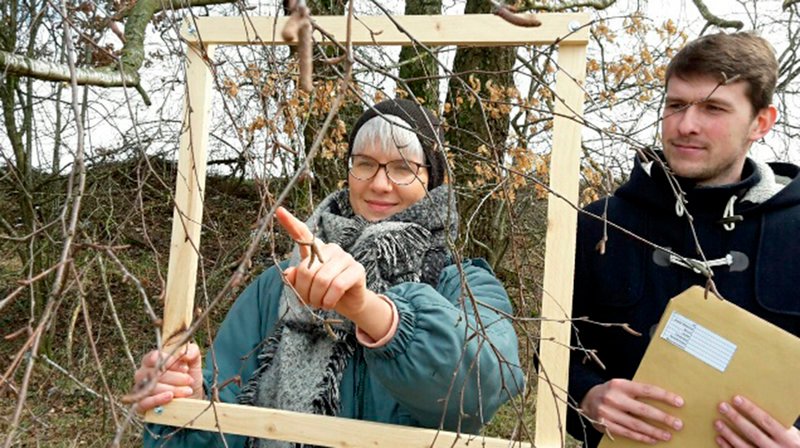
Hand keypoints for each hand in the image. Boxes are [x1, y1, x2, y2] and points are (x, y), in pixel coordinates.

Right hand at [130, 343, 202, 413]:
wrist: (191, 398)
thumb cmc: (188, 376)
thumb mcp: (194, 362)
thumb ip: (192, 351)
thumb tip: (183, 353)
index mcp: (151, 360)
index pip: (154, 357)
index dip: (170, 362)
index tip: (185, 368)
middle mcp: (142, 374)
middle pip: (154, 374)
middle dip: (175, 377)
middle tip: (189, 380)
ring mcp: (140, 390)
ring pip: (152, 388)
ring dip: (172, 389)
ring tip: (188, 390)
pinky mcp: (141, 405)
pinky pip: (144, 403)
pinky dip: (158, 399)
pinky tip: (170, 397)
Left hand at [275, 207, 392, 340]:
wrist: (348, 303)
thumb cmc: (324, 292)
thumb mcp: (306, 287)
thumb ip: (295, 279)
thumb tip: (289, 273)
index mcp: (316, 249)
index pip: (302, 234)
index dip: (290, 223)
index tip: (278, 211)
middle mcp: (330, 249)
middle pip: (307, 270)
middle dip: (304, 291)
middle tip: (309, 301)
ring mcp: (345, 257)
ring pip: (322, 280)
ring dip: (316, 298)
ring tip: (319, 303)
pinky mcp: (357, 269)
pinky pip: (337, 286)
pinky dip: (329, 300)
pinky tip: (328, 304)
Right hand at [581, 378, 683, 443]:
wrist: (586, 400)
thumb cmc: (610, 392)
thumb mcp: (621, 386)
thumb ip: (637, 391)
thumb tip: (664, 400)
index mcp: (620, 385)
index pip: (647, 390)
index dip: (664, 396)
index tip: (679, 402)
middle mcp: (614, 398)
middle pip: (643, 410)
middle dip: (663, 418)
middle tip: (677, 424)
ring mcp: (609, 413)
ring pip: (636, 424)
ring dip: (654, 431)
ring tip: (667, 435)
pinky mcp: (605, 425)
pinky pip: (627, 433)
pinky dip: (641, 437)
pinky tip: (652, 439)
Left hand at [714, 395, 799, 447]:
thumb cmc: (793, 445)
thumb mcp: (792, 435)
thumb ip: (777, 424)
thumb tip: (753, 407)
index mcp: (788, 439)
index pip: (767, 421)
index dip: (751, 409)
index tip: (736, 399)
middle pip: (753, 432)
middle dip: (736, 418)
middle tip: (722, 407)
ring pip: (744, 446)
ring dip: (729, 434)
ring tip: (717, 423)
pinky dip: (728, 447)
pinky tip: (720, 438)